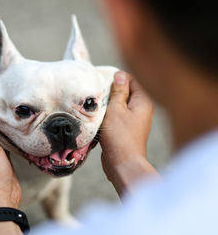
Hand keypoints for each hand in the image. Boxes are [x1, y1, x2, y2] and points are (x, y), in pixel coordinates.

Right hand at [100, 71, 158, 196]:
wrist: (122, 163)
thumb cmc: (120, 136)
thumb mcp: (115, 109)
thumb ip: (118, 91)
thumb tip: (120, 75)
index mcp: (143, 101)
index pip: (131, 80)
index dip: (116, 78)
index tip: (102, 80)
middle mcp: (142, 109)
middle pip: (125, 92)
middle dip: (110, 91)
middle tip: (98, 93)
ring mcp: (135, 120)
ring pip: (120, 104)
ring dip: (108, 104)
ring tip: (97, 105)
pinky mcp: (126, 129)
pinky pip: (117, 115)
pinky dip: (108, 114)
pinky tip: (99, 116)